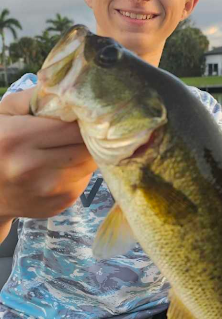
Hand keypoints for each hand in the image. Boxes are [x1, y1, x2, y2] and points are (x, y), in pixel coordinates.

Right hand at [0, 88, 97, 219]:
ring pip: (89, 164)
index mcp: (16, 138)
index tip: (85, 112)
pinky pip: (85, 180)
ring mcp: (49, 190)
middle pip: (85, 146)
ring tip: (73, 145)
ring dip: (87, 153)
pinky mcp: (61, 203)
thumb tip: (67, 88)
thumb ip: (33, 97)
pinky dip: (81, 170)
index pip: (70, 126)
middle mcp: (33, 167)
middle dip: (89, 135)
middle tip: (86, 127)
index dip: (82, 118)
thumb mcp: (4, 113)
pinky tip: (65, 165)